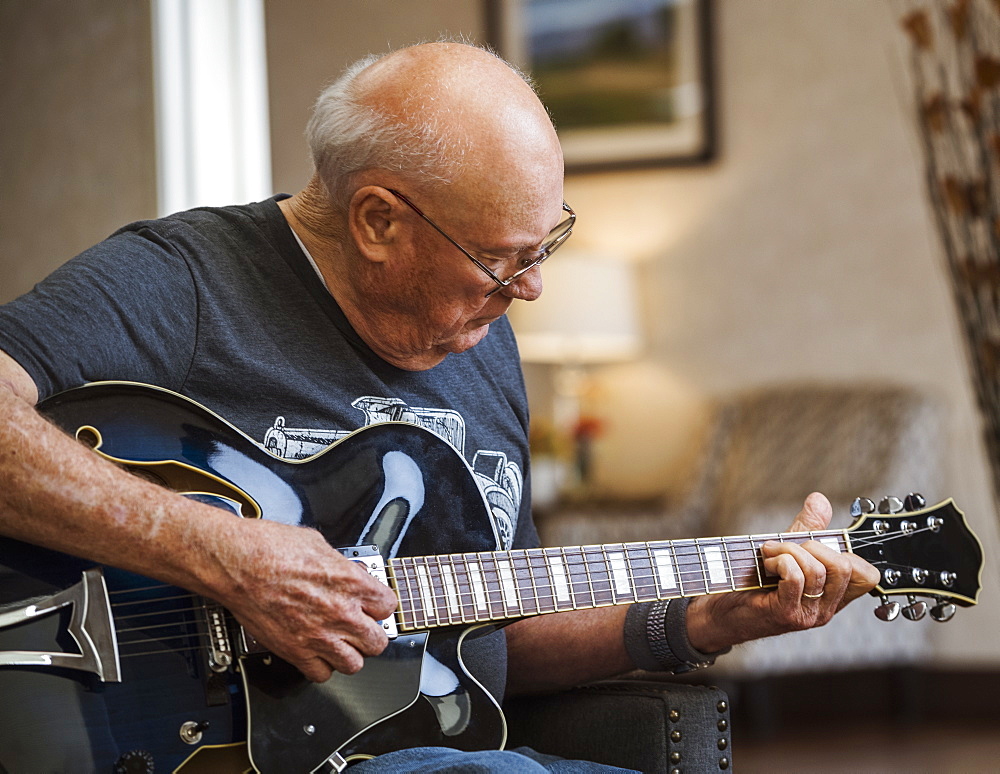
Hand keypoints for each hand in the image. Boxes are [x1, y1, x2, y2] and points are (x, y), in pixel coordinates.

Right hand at [209, 517, 398, 681]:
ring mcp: (319, 636)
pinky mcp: (295, 652)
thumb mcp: (319, 544)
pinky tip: (317, 652)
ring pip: (355, 664)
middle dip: (371, 634)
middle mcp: (341, 613)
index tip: (373, 606)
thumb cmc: (271, 547)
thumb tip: (349, 572)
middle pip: (378, 642)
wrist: (237, 563)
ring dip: (349, 654)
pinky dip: (321, 667)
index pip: (389, 607)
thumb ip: (341, 566)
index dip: (380, 606)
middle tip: (360, 627)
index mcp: (352, 583)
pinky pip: (321, 675)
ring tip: (340, 643)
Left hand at [686, 492, 880, 652]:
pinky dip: (780, 561)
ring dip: (788, 550)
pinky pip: (796, 577)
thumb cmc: (754, 583)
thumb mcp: (786, 552)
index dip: (848, 553)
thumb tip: (819, 501)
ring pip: (817, 570)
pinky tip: (767, 564)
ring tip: (769, 553)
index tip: (815, 545)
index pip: (868, 576)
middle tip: (785, 545)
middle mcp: (826, 609)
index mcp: (833, 596)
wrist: (722, 614)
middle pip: (844, 567)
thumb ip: (807, 528)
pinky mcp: (787, 614)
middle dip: (813, 545)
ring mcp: (809, 614)